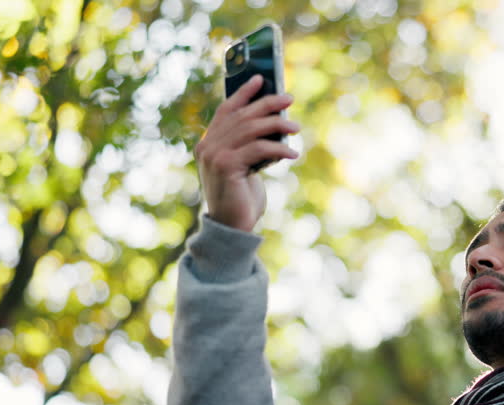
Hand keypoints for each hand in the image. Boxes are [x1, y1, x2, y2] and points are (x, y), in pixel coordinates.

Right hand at [194, 75, 299, 231]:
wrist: (231, 227)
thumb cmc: (241, 197)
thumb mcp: (245, 166)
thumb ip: (250, 145)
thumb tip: (275, 123)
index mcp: (209, 143)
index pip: (226, 110)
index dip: (243, 93)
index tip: (261, 78)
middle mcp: (208, 146)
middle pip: (242, 116)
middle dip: (267, 104)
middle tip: (289, 99)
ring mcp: (215, 156)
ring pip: (250, 129)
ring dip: (277, 125)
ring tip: (296, 128)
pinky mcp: (227, 167)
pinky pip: (257, 148)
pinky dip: (278, 148)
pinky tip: (292, 153)